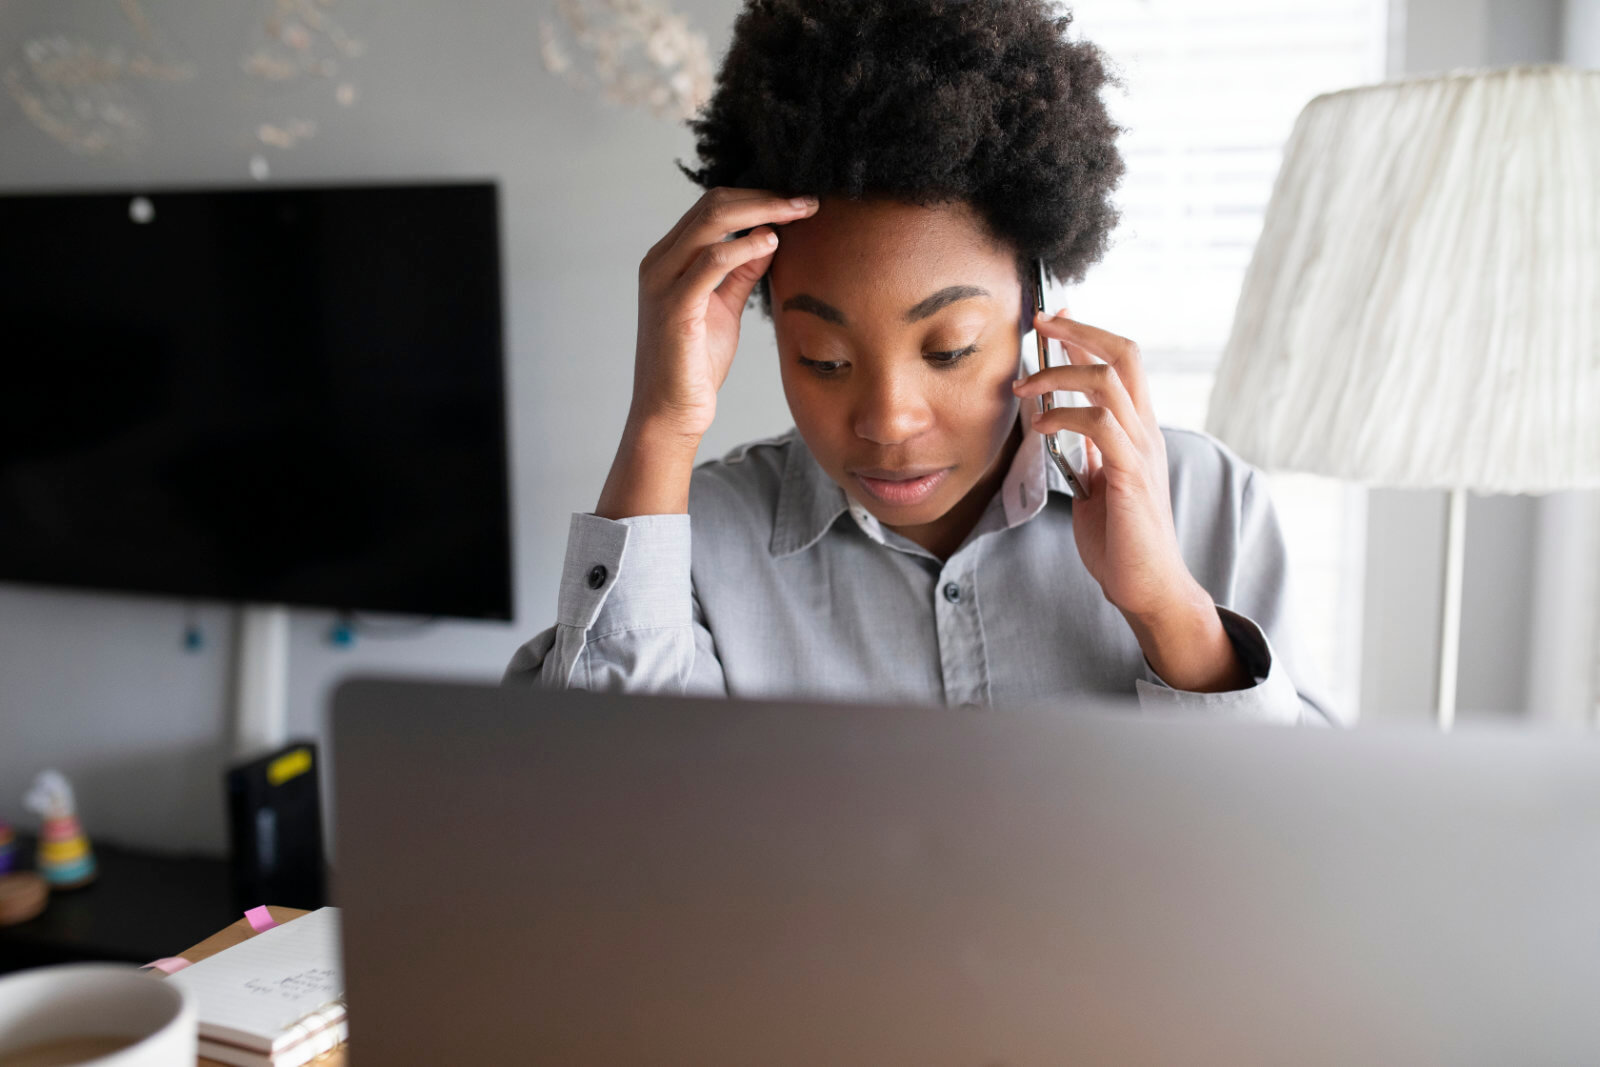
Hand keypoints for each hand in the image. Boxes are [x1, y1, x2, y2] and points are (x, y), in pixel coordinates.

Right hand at [631, 186, 818, 441]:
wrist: (670, 412)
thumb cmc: (694, 365)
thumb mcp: (723, 307)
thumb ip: (740, 273)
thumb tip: (768, 238)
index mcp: (668, 259)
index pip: (712, 208)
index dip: (757, 198)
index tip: (797, 202)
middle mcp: (660, 263)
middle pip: (713, 204)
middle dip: (765, 198)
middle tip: (807, 200)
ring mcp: (663, 281)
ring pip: (712, 221)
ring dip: (763, 212)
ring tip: (800, 214)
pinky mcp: (675, 305)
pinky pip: (713, 260)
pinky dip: (745, 245)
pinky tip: (773, 243)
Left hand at [1012, 311, 1249, 691]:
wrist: (1146, 588)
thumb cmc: (1121, 541)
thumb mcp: (1099, 484)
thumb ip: (1090, 453)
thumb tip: (1065, 425)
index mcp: (1139, 431)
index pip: (1123, 363)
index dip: (1089, 334)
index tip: (1054, 319)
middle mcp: (1147, 432)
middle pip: (1125, 354)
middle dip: (1080, 331)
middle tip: (1039, 322)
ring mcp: (1142, 452)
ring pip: (1110, 381)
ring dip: (1060, 372)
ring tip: (1022, 384)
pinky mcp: (1131, 476)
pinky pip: (1100, 425)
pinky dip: (1064, 414)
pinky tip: (1038, 423)